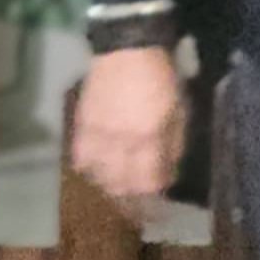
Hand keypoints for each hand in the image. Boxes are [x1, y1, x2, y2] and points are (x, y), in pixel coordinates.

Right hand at [71, 46, 184, 207]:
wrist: (126, 49)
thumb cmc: (161, 80)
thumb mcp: (180, 112)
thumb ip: (173, 145)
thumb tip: (167, 173)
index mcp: (148, 139)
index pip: (147, 184)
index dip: (153, 202)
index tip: (159, 211)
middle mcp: (120, 142)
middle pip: (119, 186)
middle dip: (130, 202)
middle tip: (138, 208)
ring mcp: (97, 133)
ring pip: (98, 175)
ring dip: (109, 187)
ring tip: (117, 190)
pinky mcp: (81, 123)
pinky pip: (80, 156)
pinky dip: (88, 168)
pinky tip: (95, 170)